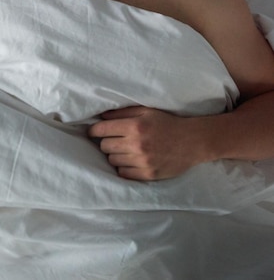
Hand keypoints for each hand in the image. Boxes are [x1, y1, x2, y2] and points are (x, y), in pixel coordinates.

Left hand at [88, 105, 203, 180]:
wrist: (192, 141)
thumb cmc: (167, 123)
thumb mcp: (146, 111)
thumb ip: (122, 112)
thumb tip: (101, 116)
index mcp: (135, 126)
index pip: (102, 130)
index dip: (94, 130)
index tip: (93, 131)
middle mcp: (136, 144)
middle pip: (104, 146)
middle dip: (106, 141)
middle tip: (114, 139)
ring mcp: (142, 161)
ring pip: (112, 160)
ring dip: (114, 154)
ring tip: (125, 149)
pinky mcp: (147, 174)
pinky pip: (123, 173)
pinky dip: (123, 167)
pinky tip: (130, 160)